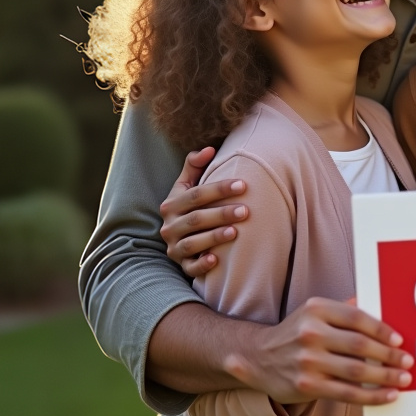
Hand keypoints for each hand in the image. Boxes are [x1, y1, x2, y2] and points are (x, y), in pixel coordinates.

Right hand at [159, 149, 250, 278]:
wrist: (180, 240)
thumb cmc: (189, 208)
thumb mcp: (186, 187)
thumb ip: (194, 166)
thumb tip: (209, 148)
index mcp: (171, 204)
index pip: (196, 195)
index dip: (219, 189)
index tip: (243, 185)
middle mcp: (169, 226)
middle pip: (196, 219)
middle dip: (221, 214)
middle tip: (246, 210)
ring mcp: (174, 247)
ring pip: (193, 243)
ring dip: (214, 237)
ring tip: (236, 232)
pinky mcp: (182, 266)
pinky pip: (190, 268)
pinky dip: (202, 265)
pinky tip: (216, 259)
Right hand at [222, 297, 413, 405]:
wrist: (258, 357)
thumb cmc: (296, 333)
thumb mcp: (314, 312)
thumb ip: (344, 310)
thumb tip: (380, 307)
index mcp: (316, 309)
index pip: (357, 317)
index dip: (382, 329)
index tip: (400, 340)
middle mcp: (311, 333)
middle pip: (360, 345)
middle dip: (389, 355)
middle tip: (408, 361)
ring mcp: (308, 361)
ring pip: (356, 370)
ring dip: (386, 376)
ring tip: (404, 379)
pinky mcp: (307, 385)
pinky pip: (347, 393)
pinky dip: (371, 396)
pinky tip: (388, 395)